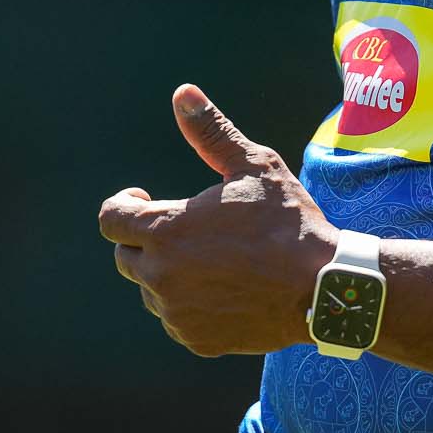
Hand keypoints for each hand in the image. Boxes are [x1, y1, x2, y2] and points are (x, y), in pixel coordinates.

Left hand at [97, 83, 338, 356]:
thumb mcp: (253, 166)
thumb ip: (211, 132)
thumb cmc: (288, 221)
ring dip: (169, 272)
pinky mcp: (195, 340)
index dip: (123, 205)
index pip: (110, 220)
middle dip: (147, 238)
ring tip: (212, 257)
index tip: (145, 199)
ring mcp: (176, 313)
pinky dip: (189, 303)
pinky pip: (176, 319)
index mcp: (167, 231)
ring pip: (151, 290)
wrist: (322, 288)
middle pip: (126, 256)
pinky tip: (225, 287)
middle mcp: (160, 277)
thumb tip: (183, 92)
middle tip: (186, 227)